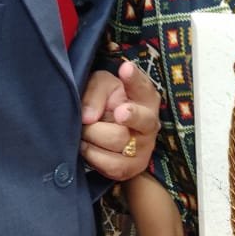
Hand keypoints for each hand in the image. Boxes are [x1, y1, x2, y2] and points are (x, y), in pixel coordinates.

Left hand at [80, 61, 159, 179]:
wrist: (107, 134)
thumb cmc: (106, 103)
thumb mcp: (100, 87)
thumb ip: (94, 93)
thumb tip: (88, 117)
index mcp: (145, 97)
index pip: (142, 85)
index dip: (134, 78)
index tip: (125, 68)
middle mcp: (150, 122)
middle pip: (142, 119)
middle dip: (129, 116)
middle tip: (119, 112)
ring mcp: (144, 147)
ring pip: (118, 141)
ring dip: (94, 134)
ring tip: (84, 129)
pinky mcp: (132, 168)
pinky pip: (111, 164)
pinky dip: (92, 154)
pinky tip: (86, 145)